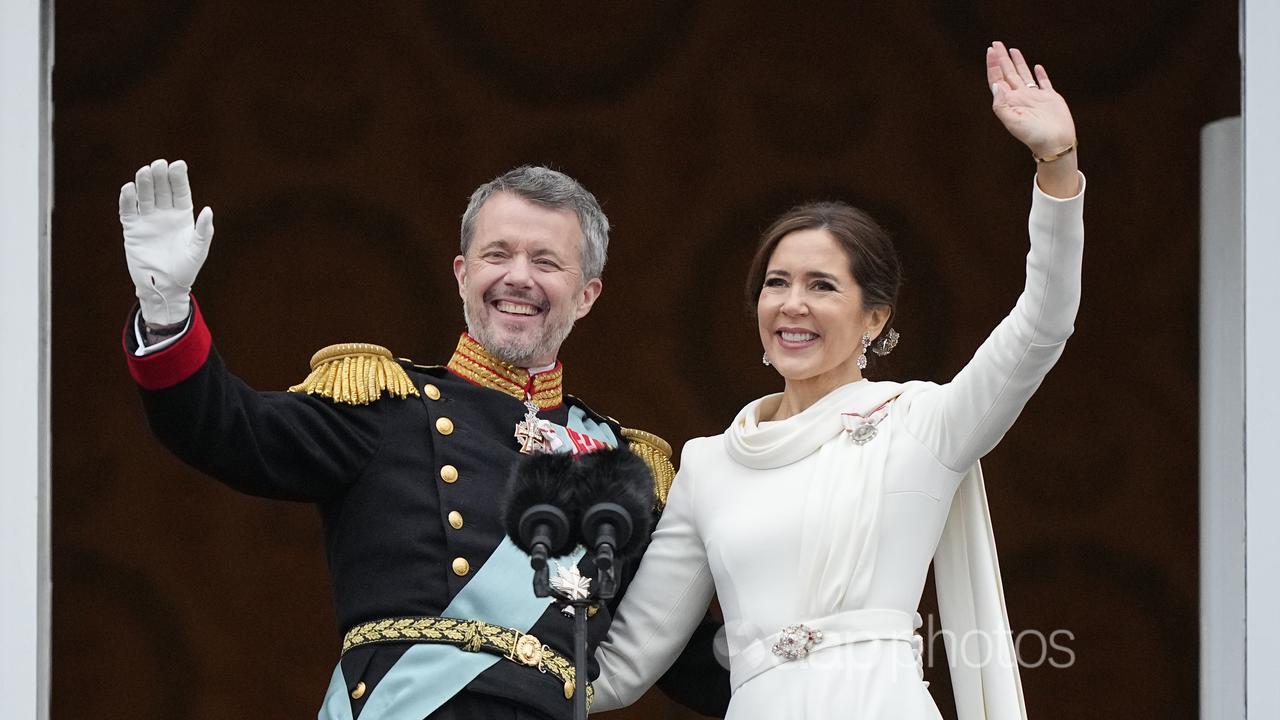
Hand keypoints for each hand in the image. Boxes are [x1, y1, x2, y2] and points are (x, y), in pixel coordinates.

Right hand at [119, 159, 213, 325]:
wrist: (165, 287)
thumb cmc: (186, 270)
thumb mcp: (198, 251)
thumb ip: (203, 231)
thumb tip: (208, 210)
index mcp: (183, 216)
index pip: (180, 192)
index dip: (179, 178)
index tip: (178, 164)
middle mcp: (165, 214)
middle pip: (162, 190)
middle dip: (160, 176)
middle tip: (159, 164)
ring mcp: (147, 220)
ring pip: (145, 196)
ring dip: (144, 183)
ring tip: (145, 171)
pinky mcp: (133, 229)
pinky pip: (128, 211)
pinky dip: (128, 199)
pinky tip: (129, 188)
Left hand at [986, 41, 1076, 159]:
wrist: (1055, 143)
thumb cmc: (1034, 135)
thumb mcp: (1013, 121)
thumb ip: (1001, 104)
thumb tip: (997, 85)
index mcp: (1010, 102)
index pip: (998, 79)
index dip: (993, 65)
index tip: (990, 51)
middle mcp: (1021, 97)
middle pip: (1008, 73)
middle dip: (1001, 59)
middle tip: (996, 43)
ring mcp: (1035, 97)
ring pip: (1024, 75)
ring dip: (1017, 62)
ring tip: (1012, 50)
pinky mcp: (1051, 98)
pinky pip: (1043, 83)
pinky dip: (1039, 74)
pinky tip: (1036, 67)